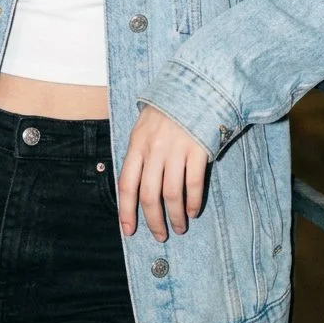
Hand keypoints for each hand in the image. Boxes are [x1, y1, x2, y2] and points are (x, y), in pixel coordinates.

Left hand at [118, 106, 208, 241]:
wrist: (195, 87)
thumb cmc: (167, 111)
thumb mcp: (143, 127)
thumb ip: (138, 153)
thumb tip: (132, 185)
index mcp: (136, 144)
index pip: (126, 183)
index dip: (125, 210)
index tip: (128, 230)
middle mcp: (154, 149)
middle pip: (148, 194)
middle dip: (153, 220)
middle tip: (160, 235)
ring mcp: (176, 149)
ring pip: (171, 194)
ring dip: (175, 216)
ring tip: (179, 227)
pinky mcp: (197, 149)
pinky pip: (193, 184)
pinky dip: (193, 202)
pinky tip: (194, 210)